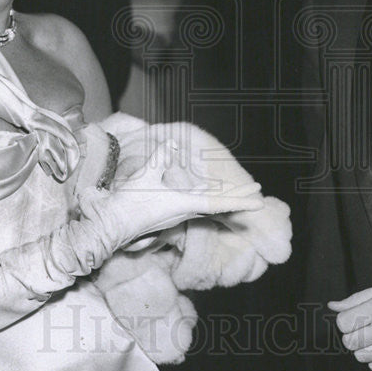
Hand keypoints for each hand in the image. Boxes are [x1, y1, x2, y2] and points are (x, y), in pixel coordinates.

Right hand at [78, 140, 263, 252]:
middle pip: (218, 203)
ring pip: (207, 203)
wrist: (112, 225)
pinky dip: (205, 196)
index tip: (259, 201)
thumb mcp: (145, 175)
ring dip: (223, 197)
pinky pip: (193, 203)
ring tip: (238, 191)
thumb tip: (173, 145)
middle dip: (238, 196)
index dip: (240, 200)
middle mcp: (185, 210)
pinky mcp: (168, 212)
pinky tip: (205, 190)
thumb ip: (160, 157)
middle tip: (259, 191)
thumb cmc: (130, 203)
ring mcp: (177, 213)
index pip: (219, 203)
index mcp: (185, 204)